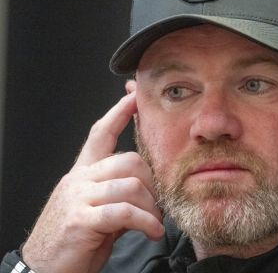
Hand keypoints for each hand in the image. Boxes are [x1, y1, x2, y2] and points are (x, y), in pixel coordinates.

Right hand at [22, 92, 163, 272]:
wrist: (45, 268)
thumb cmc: (76, 239)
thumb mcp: (99, 210)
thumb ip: (119, 194)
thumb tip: (148, 191)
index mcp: (83, 173)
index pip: (100, 133)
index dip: (118, 113)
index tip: (134, 97)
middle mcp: (80, 179)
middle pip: (128, 160)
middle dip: (151, 183)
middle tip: (158, 205)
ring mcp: (79, 197)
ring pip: (130, 184)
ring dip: (151, 207)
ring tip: (155, 223)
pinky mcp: (81, 219)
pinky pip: (124, 212)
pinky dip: (146, 222)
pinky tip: (152, 232)